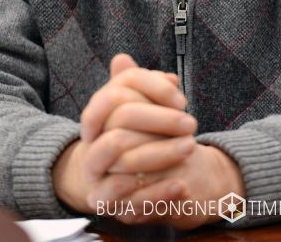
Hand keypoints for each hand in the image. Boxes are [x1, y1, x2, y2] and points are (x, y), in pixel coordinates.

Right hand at [81, 55, 244, 228]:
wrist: (108, 179)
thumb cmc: (132, 137)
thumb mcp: (137, 111)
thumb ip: (150, 91)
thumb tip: (171, 79)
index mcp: (95, 114)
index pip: (115, 92)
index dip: (151, 90)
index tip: (181, 100)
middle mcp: (89, 141)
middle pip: (121, 121)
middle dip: (161, 120)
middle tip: (191, 124)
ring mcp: (94, 172)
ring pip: (124, 159)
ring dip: (162, 153)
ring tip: (190, 148)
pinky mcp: (103, 200)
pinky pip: (129, 198)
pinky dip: (158, 192)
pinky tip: (181, 185)